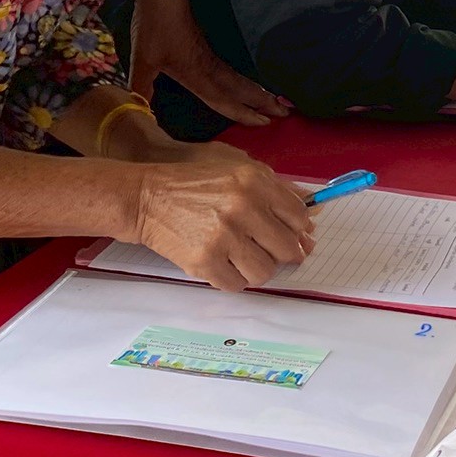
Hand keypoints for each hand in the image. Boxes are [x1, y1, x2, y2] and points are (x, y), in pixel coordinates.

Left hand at [128, 0, 289, 127]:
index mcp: (195, 72)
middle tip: (286, 113)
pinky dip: (243, 79)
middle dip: (262, 101)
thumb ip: (143, 87)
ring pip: (237, 78)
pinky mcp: (206, 44)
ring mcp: (209, 54)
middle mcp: (207, 66)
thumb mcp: (143, 59)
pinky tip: (245, 82)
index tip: (264, 122)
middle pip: (239, 88)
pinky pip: (229, 68)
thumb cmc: (153, 25)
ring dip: (256, 90)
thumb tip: (141, 111)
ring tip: (276, 100)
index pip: (222, 98)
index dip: (242, 112)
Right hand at [129, 160, 314, 289]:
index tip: (294, 238)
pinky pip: (237, 285)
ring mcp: (223, 236)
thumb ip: (275, 192)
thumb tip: (309, 227)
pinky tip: (223, 264)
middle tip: (270, 253)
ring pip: (265, 272)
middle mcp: (243, 207)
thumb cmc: (195, 185)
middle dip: (283, 255)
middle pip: (287, 248)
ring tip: (241, 258)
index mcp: (254, 181)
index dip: (300, 231)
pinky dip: (233, 279)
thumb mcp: (237, 171)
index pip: (299, 217)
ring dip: (257, 269)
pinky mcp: (205, 261)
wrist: (146, 198)